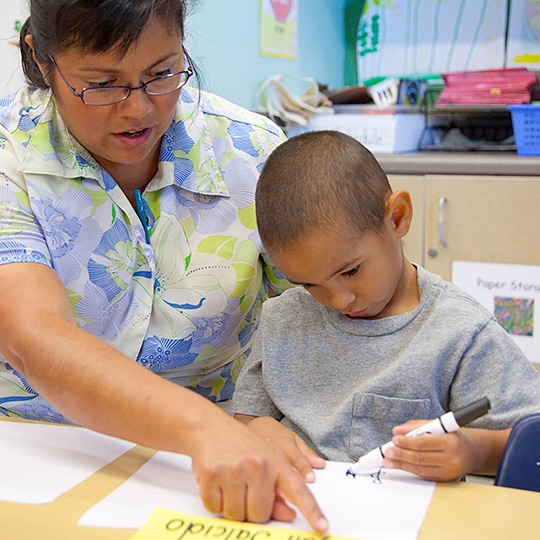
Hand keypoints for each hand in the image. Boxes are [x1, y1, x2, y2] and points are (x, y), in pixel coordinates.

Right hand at [189, 412, 327, 531]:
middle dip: (250, 510)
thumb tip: (289, 514)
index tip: (322, 527)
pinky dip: (213, 501)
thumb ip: (279, 488)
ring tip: (229, 482)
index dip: (311, 511)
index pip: (298, 491)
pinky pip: (214, 508)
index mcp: (277, 462)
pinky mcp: (211, 474)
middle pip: (259, 515)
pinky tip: (215, 481)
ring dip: (230, 506)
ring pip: (235, 515)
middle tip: (243, 489)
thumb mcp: (266, 460)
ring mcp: (234, 469)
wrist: (210, 426)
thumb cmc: (241, 445)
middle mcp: (258, 465)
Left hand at [381, 420, 477, 481]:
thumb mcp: (438, 424)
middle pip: (420, 458)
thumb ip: (416, 425)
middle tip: (387, 452)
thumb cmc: (453, 436)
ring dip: (401, 464)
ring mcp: (449, 472)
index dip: (407, 442)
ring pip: (420, 469)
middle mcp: (451, 459)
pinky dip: (410, 470)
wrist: (472, 452)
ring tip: (388, 460)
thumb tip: (397, 430)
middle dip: (401, 455)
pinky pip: (424, 475)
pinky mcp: (445, 480)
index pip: (424, 443)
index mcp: (450, 441)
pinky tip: (400, 465)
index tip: (394, 439)